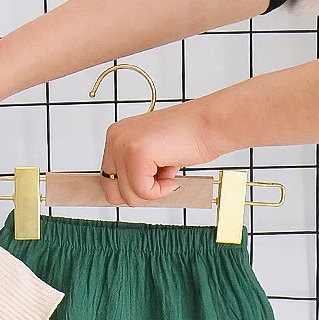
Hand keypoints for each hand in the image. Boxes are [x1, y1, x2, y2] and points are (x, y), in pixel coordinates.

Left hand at [99, 100, 221, 205]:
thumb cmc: (187, 137)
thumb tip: (122, 196)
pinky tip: (172, 172)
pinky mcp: (137, 154)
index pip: (107, 179)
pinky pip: (143, 192)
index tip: (147, 185)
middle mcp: (115, 138)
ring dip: (153, 191)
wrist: (211, 123)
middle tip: (160, 180)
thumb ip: (133, 171)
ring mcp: (123, 145)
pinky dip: (161, 190)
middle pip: (112, 191)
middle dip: (138, 194)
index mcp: (116, 135)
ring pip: (128, 195)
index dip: (128, 190)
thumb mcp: (150, 155)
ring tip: (168, 169)